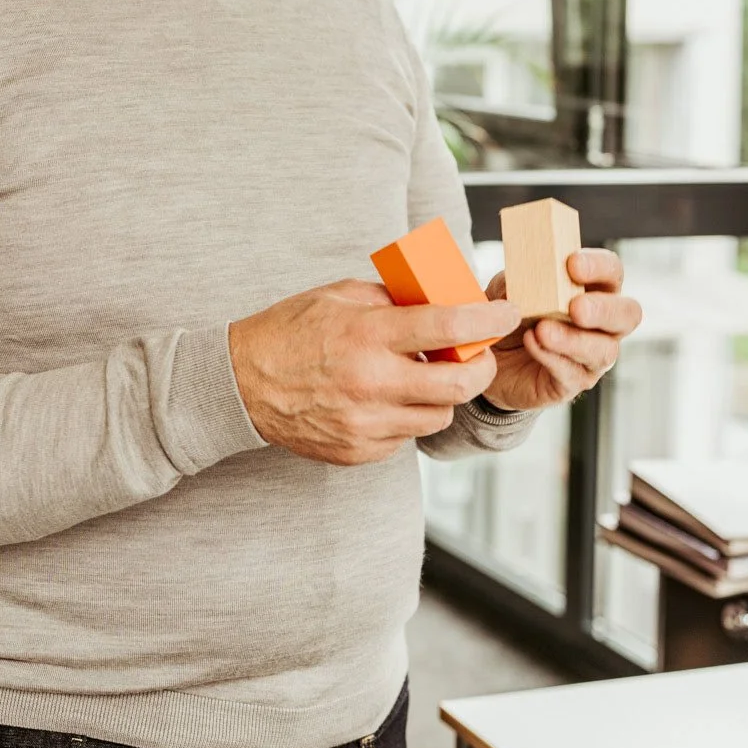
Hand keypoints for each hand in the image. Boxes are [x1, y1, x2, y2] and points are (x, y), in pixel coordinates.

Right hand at [229, 279, 521, 466]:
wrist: (240, 386)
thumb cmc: (289, 332)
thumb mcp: (339, 296)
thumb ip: (392, 299)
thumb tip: (440, 299)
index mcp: (366, 335)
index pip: (446, 327)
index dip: (487, 319)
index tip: (507, 312)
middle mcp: (370, 383)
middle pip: (458, 385)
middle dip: (481, 368)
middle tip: (479, 356)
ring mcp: (365, 424)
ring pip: (437, 417)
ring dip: (441, 395)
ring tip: (422, 376)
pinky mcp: (358, 452)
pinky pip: (405, 438)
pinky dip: (405, 417)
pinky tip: (385, 399)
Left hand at [484, 249, 641, 412]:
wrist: (485, 357)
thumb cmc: (509, 314)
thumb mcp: (507, 288)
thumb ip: (518, 278)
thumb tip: (523, 274)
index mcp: (593, 290)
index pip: (612, 272)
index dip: (600, 266)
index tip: (573, 264)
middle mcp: (602, 324)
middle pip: (628, 314)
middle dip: (603, 309)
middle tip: (576, 308)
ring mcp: (592, 356)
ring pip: (604, 350)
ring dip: (574, 340)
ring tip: (543, 330)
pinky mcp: (574, 382)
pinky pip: (572, 374)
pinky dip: (551, 357)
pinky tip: (532, 343)